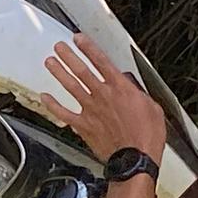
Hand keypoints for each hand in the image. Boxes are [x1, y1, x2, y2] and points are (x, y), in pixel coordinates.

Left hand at [44, 32, 171, 168]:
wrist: (135, 159)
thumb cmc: (147, 136)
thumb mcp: (152, 108)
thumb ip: (138, 95)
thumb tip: (133, 90)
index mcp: (120, 88)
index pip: (101, 61)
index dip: (88, 48)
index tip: (79, 39)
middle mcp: (102, 95)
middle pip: (81, 70)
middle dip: (69, 56)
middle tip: (59, 47)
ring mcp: (90, 110)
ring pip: (70, 86)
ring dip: (59, 73)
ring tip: (50, 63)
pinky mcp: (83, 125)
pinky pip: (64, 113)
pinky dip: (52, 105)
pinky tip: (45, 97)